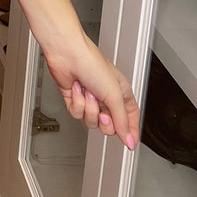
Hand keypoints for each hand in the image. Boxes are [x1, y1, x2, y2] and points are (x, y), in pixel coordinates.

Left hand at [45, 30, 139, 150]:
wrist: (67, 54)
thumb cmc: (92, 63)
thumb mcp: (114, 95)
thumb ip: (122, 121)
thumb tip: (130, 140)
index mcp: (121, 93)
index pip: (130, 119)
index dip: (129, 131)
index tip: (129, 143)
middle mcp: (106, 97)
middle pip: (110, 125)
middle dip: (104, 120)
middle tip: (102, 111)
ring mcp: (90, 99)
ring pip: (92, 121)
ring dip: (88, 108)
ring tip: (88, 92)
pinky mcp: (75, 99)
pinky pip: (77, 113)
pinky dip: (76, 102)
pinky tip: (77, 89)